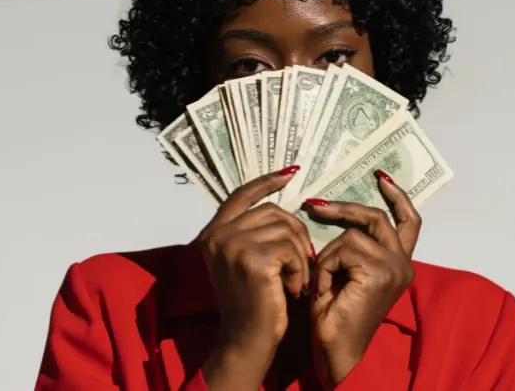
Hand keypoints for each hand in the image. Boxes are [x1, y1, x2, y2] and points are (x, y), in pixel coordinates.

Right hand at [195, 166, 311, 390]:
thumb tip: (280, 200)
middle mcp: (217, 235)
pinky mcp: (253, 259)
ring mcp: (233, 245)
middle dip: (296, 234)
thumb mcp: (243, 260)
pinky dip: (300, 269)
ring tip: (296, 279)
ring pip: (286, 230)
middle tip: (302, 262)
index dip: (266, 181)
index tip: (290, 173)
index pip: (241, 194)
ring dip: (300, 255)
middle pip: (273, 212)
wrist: (246, 340)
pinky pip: (292, 249)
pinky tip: (293, 289)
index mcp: (212, 233)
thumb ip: (252, 232)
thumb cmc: (252, 303)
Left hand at [306, 170, 421, 386]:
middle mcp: (403, 264)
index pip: (408, 221)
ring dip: (328, 255)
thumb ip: (352, 246)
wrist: (337, 351)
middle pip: (376, 218)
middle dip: (345, 208)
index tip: (381, 177)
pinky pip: (341, 249)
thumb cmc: (335, 316)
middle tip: (316, 205)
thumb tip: (331, 209)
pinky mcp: (379, 272)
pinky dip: (326, 266)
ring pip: (351, 235)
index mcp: (399, 264)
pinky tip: (325, 289)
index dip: (397, 197)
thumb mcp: (346, 272)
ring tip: (322, 281)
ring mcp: (394, 268)